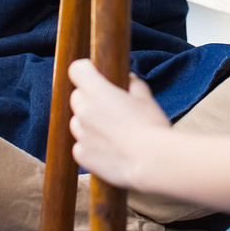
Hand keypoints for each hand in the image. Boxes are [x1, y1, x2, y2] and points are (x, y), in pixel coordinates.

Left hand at [69, 60, 170, 188]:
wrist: (152, 161)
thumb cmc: (151, 126)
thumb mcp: (145, 97)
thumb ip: (132, 84)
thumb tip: (128, 81)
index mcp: (97, 91)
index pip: (77, 69)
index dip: (86, 70)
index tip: (95, 74)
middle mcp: (83, 110)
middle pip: (77, 97)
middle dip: (89, 98)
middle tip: (110, 107)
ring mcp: (81, 134)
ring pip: (78, 122)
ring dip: (89, 122)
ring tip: (112, 131)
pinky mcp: (82, 155)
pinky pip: (80, 145)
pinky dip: (90, 145)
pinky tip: (110, 148)